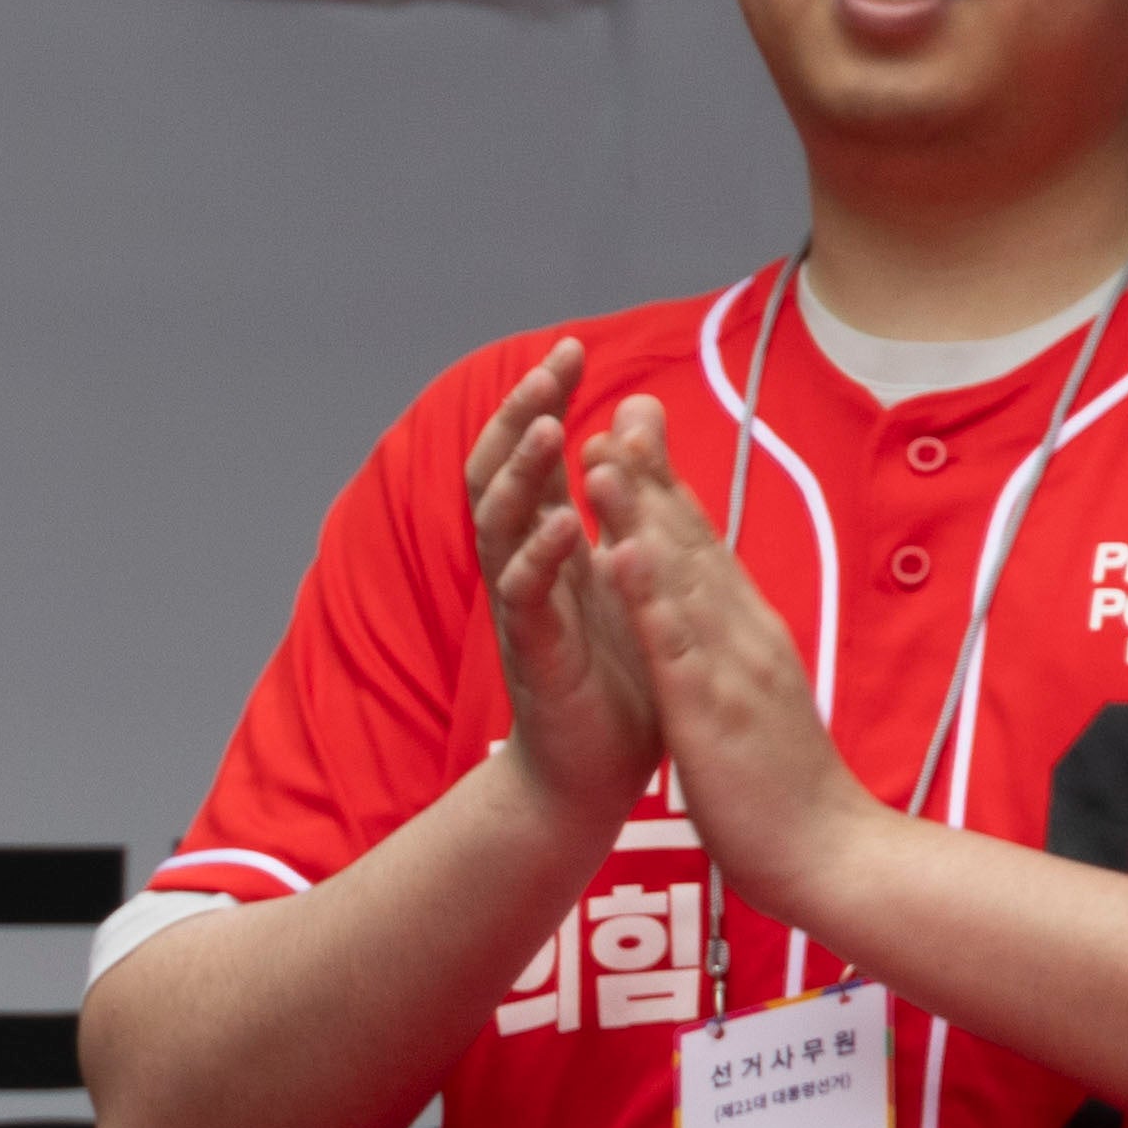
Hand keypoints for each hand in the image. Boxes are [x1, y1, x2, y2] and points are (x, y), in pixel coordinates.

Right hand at [461, 344, 661, 848]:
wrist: (594, 778)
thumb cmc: (612, 677)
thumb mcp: (624, 569)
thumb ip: (623, 497)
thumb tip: (632, 412)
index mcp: (544, 547)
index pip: (526, 456)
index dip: (540, 400)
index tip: (570, 349)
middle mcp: (521, 571)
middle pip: (495, 476)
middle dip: (519, 416)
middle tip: (550, 369)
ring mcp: (521, 613)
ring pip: (499, 528)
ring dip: (523, 475)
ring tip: (551, 427)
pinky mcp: (535, 659)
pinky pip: (525, 601)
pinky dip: (541, 559)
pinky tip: (565, 526)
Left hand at [578, 404, 886, 927]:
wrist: (832, 855)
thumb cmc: (786, 786)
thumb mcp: (758, 698)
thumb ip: (738, 650)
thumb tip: (722, 613)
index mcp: (750, 634)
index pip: (706, 547)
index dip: (669, 487)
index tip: (636, 430)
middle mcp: (745, 634)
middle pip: (694, 541)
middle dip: (651, 475)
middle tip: (618, 408)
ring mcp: (733, 667)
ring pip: (681, 578)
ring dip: (641, 514)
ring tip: (602, 456)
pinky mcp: (716, 711)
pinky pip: (676, 647)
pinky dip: (648, 597)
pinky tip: (618, 556)